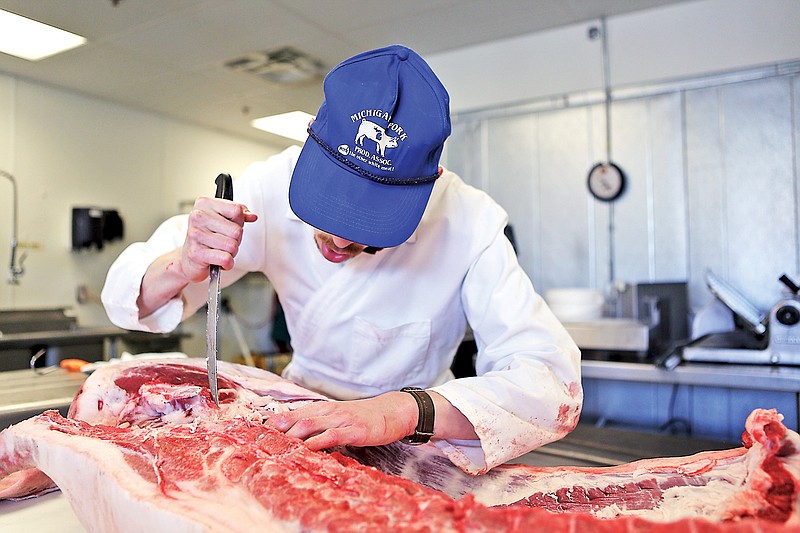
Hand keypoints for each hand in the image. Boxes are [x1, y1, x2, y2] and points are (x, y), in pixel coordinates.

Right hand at [179, 196, 257, 282]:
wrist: (188, 259)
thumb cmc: (207, 237)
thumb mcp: (222, 220)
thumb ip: (239, 214)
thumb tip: (252, 216)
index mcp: (204, 204)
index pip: (237, 210)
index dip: (239, 222)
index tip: (229, 227)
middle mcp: (198, 217)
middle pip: (237, 230)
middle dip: (236, 240)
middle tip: (224, 242)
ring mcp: (196, 234)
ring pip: (232, 246)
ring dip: (231, 253)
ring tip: (220, 251)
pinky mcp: (196, 253)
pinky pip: (226, 259)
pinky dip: (227, 263)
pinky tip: (218, 261)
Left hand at [267, 392, 417, 450]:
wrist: (392, 411)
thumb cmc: (363, 417)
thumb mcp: (337, 417)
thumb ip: (318, 424)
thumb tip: (295, 436)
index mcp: (322, 409)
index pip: (292, 414)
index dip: (273, 424)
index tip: (256, 435)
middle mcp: (328, 411)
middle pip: (296, 419)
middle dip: (277, 432)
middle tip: (260, 444)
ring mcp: (341, 419)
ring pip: (310, 425)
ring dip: (292, 436)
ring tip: (277, 447)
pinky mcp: (354, 430)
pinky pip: (332, 435)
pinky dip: (317, 442)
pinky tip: (307, 449)